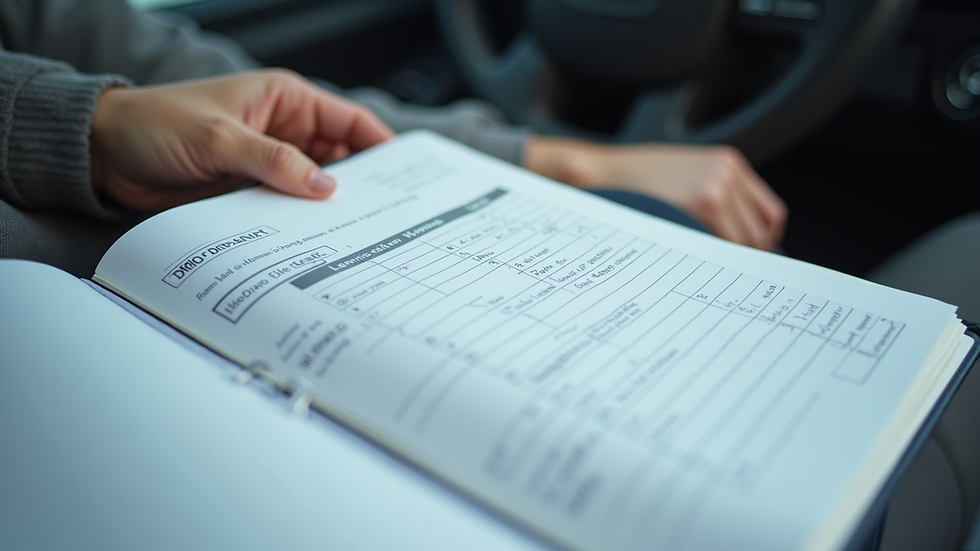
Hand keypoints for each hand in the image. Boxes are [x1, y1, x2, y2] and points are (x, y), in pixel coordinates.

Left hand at [91, 69, 393, 210]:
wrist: (106, 156)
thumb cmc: (156, 124)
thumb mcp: (219, 138)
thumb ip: (274, 162)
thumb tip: (325, 187)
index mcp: (285, 100)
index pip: (348, 121)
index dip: (380, 145)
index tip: (406, 175)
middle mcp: (284, 131)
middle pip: (340, 159)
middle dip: (362, 185)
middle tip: (387, 216)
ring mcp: (270, 164)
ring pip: (316, 188)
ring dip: (331, 208)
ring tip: (358, 235)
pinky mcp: (253, 191)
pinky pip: (289, 208)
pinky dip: (302, 223)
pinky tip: (317, 242)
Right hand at [524, 136, 786, 250]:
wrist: (600, 173)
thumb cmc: (632, 182)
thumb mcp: (681, 174)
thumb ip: (712, 192)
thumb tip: (735, 236)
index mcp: (726, 163)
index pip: (767, 211)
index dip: (760, 240)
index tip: (746, 259)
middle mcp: (728, 172)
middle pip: (762, 229)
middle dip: (749, 255)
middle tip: (727, 272)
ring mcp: (720, 185)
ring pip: (749, 240)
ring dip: (734, 260)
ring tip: (711, 271)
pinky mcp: (706, 201)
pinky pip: (730, 242)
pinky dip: (723, 258)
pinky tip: (701, 264)